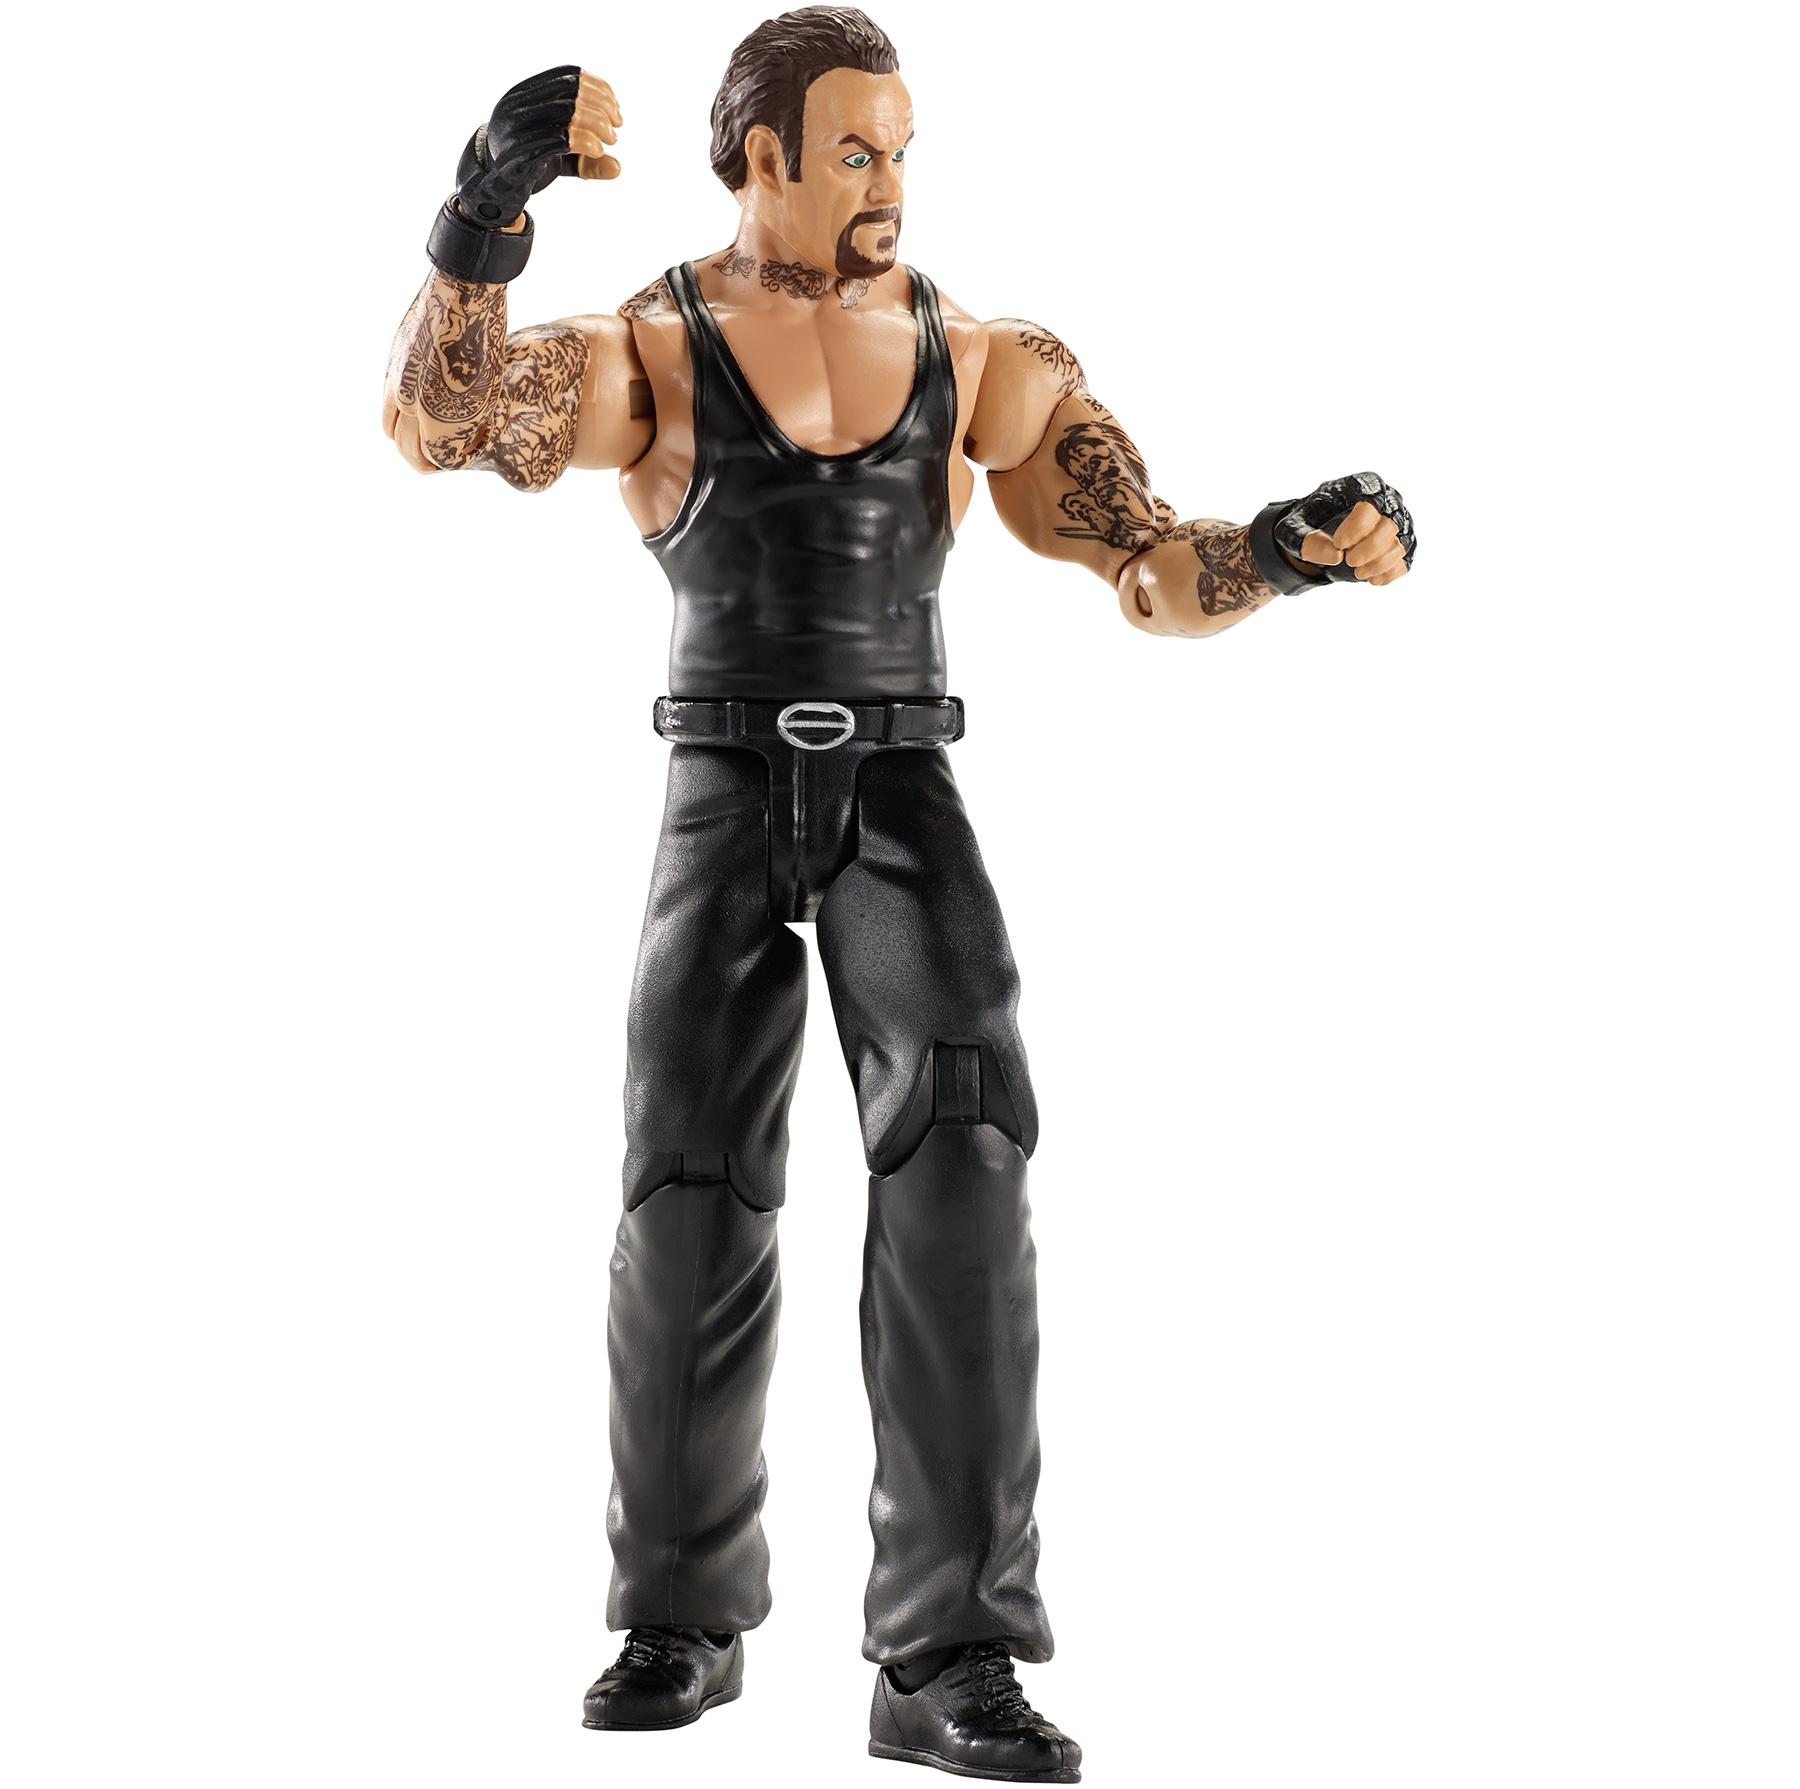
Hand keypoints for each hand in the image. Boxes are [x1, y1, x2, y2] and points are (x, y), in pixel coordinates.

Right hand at [453, 68, 622, 226]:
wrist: (492, 191)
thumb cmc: (525, 167)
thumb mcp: (559, 159)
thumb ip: (585, 158)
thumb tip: (617, 167)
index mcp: (524, 94)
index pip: (567, 74)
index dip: (597, 88)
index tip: (615, 110)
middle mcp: (518, 104)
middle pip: (570, 90)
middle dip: (601, 107)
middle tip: (615, 130)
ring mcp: (516, 127)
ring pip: (566, 110)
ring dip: (597, 124)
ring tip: (609, 141)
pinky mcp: (520, 153)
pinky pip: (558, 137)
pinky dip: (584, 141)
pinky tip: (596, 151)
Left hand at [1276, 471, 1415, 586]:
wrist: (1319, 534)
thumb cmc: (1308, 523)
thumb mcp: (1293, 530)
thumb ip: (1307, 540)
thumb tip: (1336, 555)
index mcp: (1362, 485)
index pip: (1371, 503)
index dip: (1358, 527)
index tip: (1339, 543)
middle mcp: (1386, 500)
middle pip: (1391, 524)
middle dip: (1370, 549)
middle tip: (1350, 562)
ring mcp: (1397, 522)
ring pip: (1401, 544)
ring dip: (1379, 564)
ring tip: (1358, 573)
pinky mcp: (1401, 545)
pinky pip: (1405, 561)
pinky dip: (1389, 573)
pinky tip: (1371, 579)